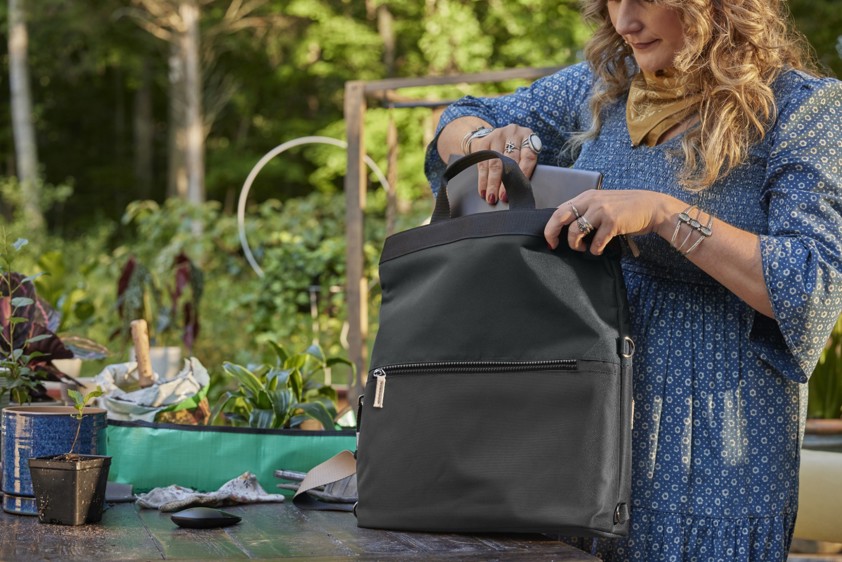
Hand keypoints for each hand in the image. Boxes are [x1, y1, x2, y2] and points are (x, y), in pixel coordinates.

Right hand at [468, 124, 540, 204]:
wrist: (495, 137)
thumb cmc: (514, 150)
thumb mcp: (522, 153)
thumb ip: (524, 166)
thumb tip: (520, 190)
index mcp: (528, 136)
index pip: (528, 157)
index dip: (523, 174)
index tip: (519, 189)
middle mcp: (513, 133)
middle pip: (509, 160)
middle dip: (505, 182)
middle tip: (502, 197)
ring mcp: (497, 136)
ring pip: (494, 163)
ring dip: (492, 183)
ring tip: (491, 197)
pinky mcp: (484, 142)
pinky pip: (482, 163)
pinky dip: (482, 179)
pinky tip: (483, 190)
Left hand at [545, 190, 672, 254]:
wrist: (651, 207)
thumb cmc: (625, 208)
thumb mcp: (602, 204)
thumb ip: (586, 211)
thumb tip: (567, 228)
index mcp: (586, 196)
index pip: (560, 210)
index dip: (551, 226)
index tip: (550, 240)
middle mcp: (591, 201)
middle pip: (561, 217)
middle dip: (553, 233)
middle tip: (555, 245)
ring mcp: (602, 211)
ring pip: (576, 231)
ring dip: (576, 245)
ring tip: (583, 247)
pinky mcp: (612, 222)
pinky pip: (595, 242)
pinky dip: (594, 250)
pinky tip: (598, 249)